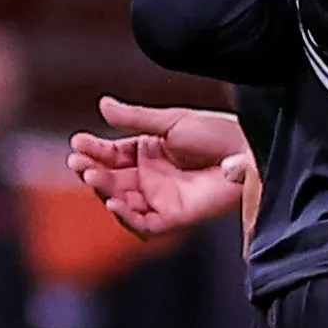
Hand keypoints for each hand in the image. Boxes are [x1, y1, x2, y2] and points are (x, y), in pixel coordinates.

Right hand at [67, 97, 251, 239]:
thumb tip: (102, 104)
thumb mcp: (172, 121)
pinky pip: (142, 223)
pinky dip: (125, 216)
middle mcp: (152, 177)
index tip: (77, 142)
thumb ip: (135, 118)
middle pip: (112, 178)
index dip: (94, 149)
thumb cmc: (219, 133)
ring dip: (104, 190)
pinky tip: (113, 202)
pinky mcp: (173, 217)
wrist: (250, 152)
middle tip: (79, 161)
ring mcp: (161, 198)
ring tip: (92, 175)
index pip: (112, 154)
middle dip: (92, 170)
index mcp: (150, 152)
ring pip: (121, 200)